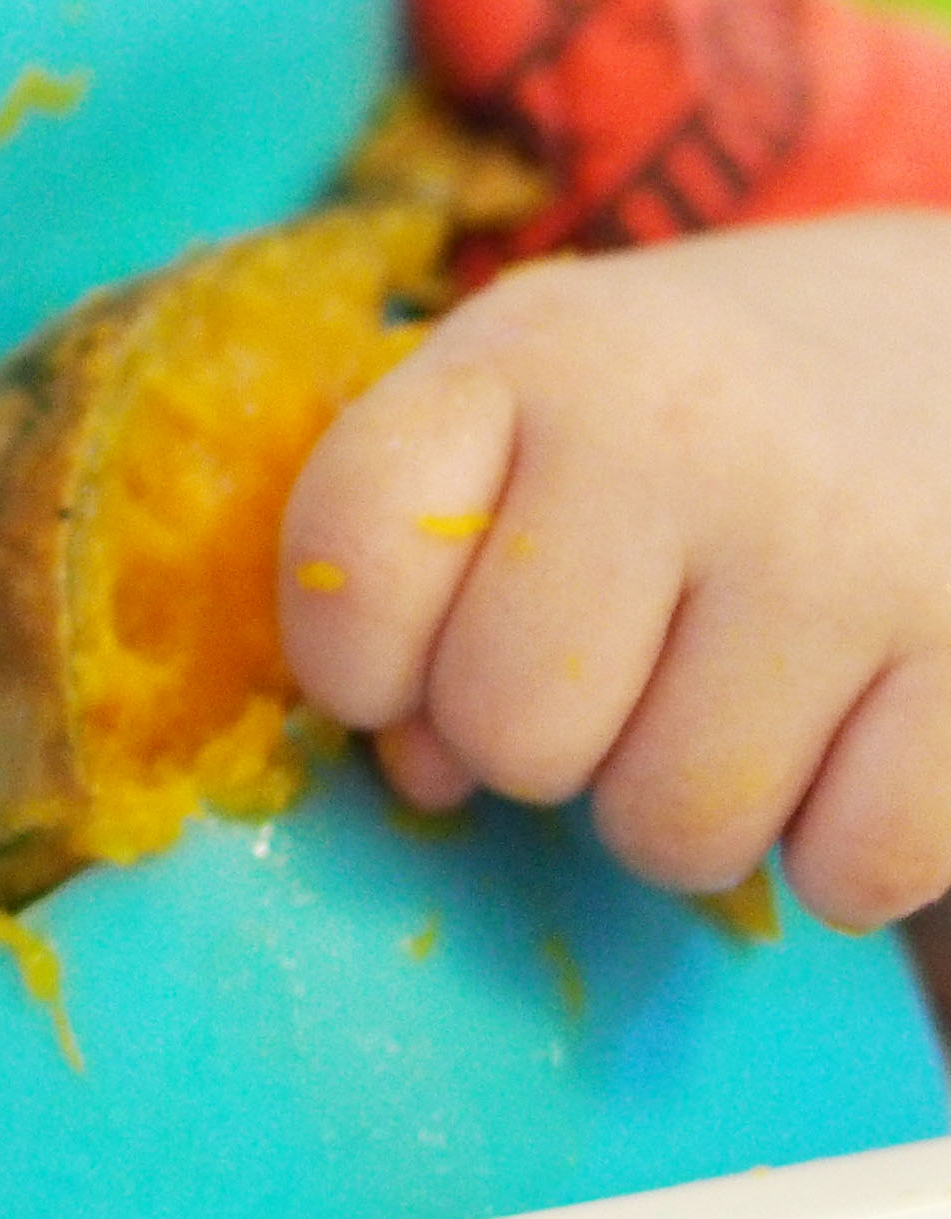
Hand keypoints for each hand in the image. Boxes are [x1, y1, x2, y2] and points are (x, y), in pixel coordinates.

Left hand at [279, 213, 950, 930]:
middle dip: (551, 747)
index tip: (422, 657)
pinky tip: (866, 726)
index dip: (359, 659)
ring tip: (752, 691)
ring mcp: (843, 539)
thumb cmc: (722, 412)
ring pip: (674, 829)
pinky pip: (848, 872)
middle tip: (635, 666)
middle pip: (511, 733)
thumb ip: (434, 565)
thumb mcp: (553, 405)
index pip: (352, 554)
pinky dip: (845, 845)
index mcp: (540, 347)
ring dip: (697, 807)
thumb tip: (422, 773)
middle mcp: (684, 425)